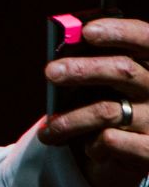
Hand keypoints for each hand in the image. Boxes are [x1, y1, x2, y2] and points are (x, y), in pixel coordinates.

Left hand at [39, 17, 148, 186]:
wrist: (125, 155)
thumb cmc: (107, 107)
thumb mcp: (100, 86)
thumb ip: (90, 65)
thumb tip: (60, 52)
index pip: (146, 38)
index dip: (120, 32)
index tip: (88, 31)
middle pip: (124, 70)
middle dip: (83, 69)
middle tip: (51, 72)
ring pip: (106, 110)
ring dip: (69, 120)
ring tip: (48, 129)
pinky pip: (111, 140)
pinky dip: (92, 145)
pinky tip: (89, 148)